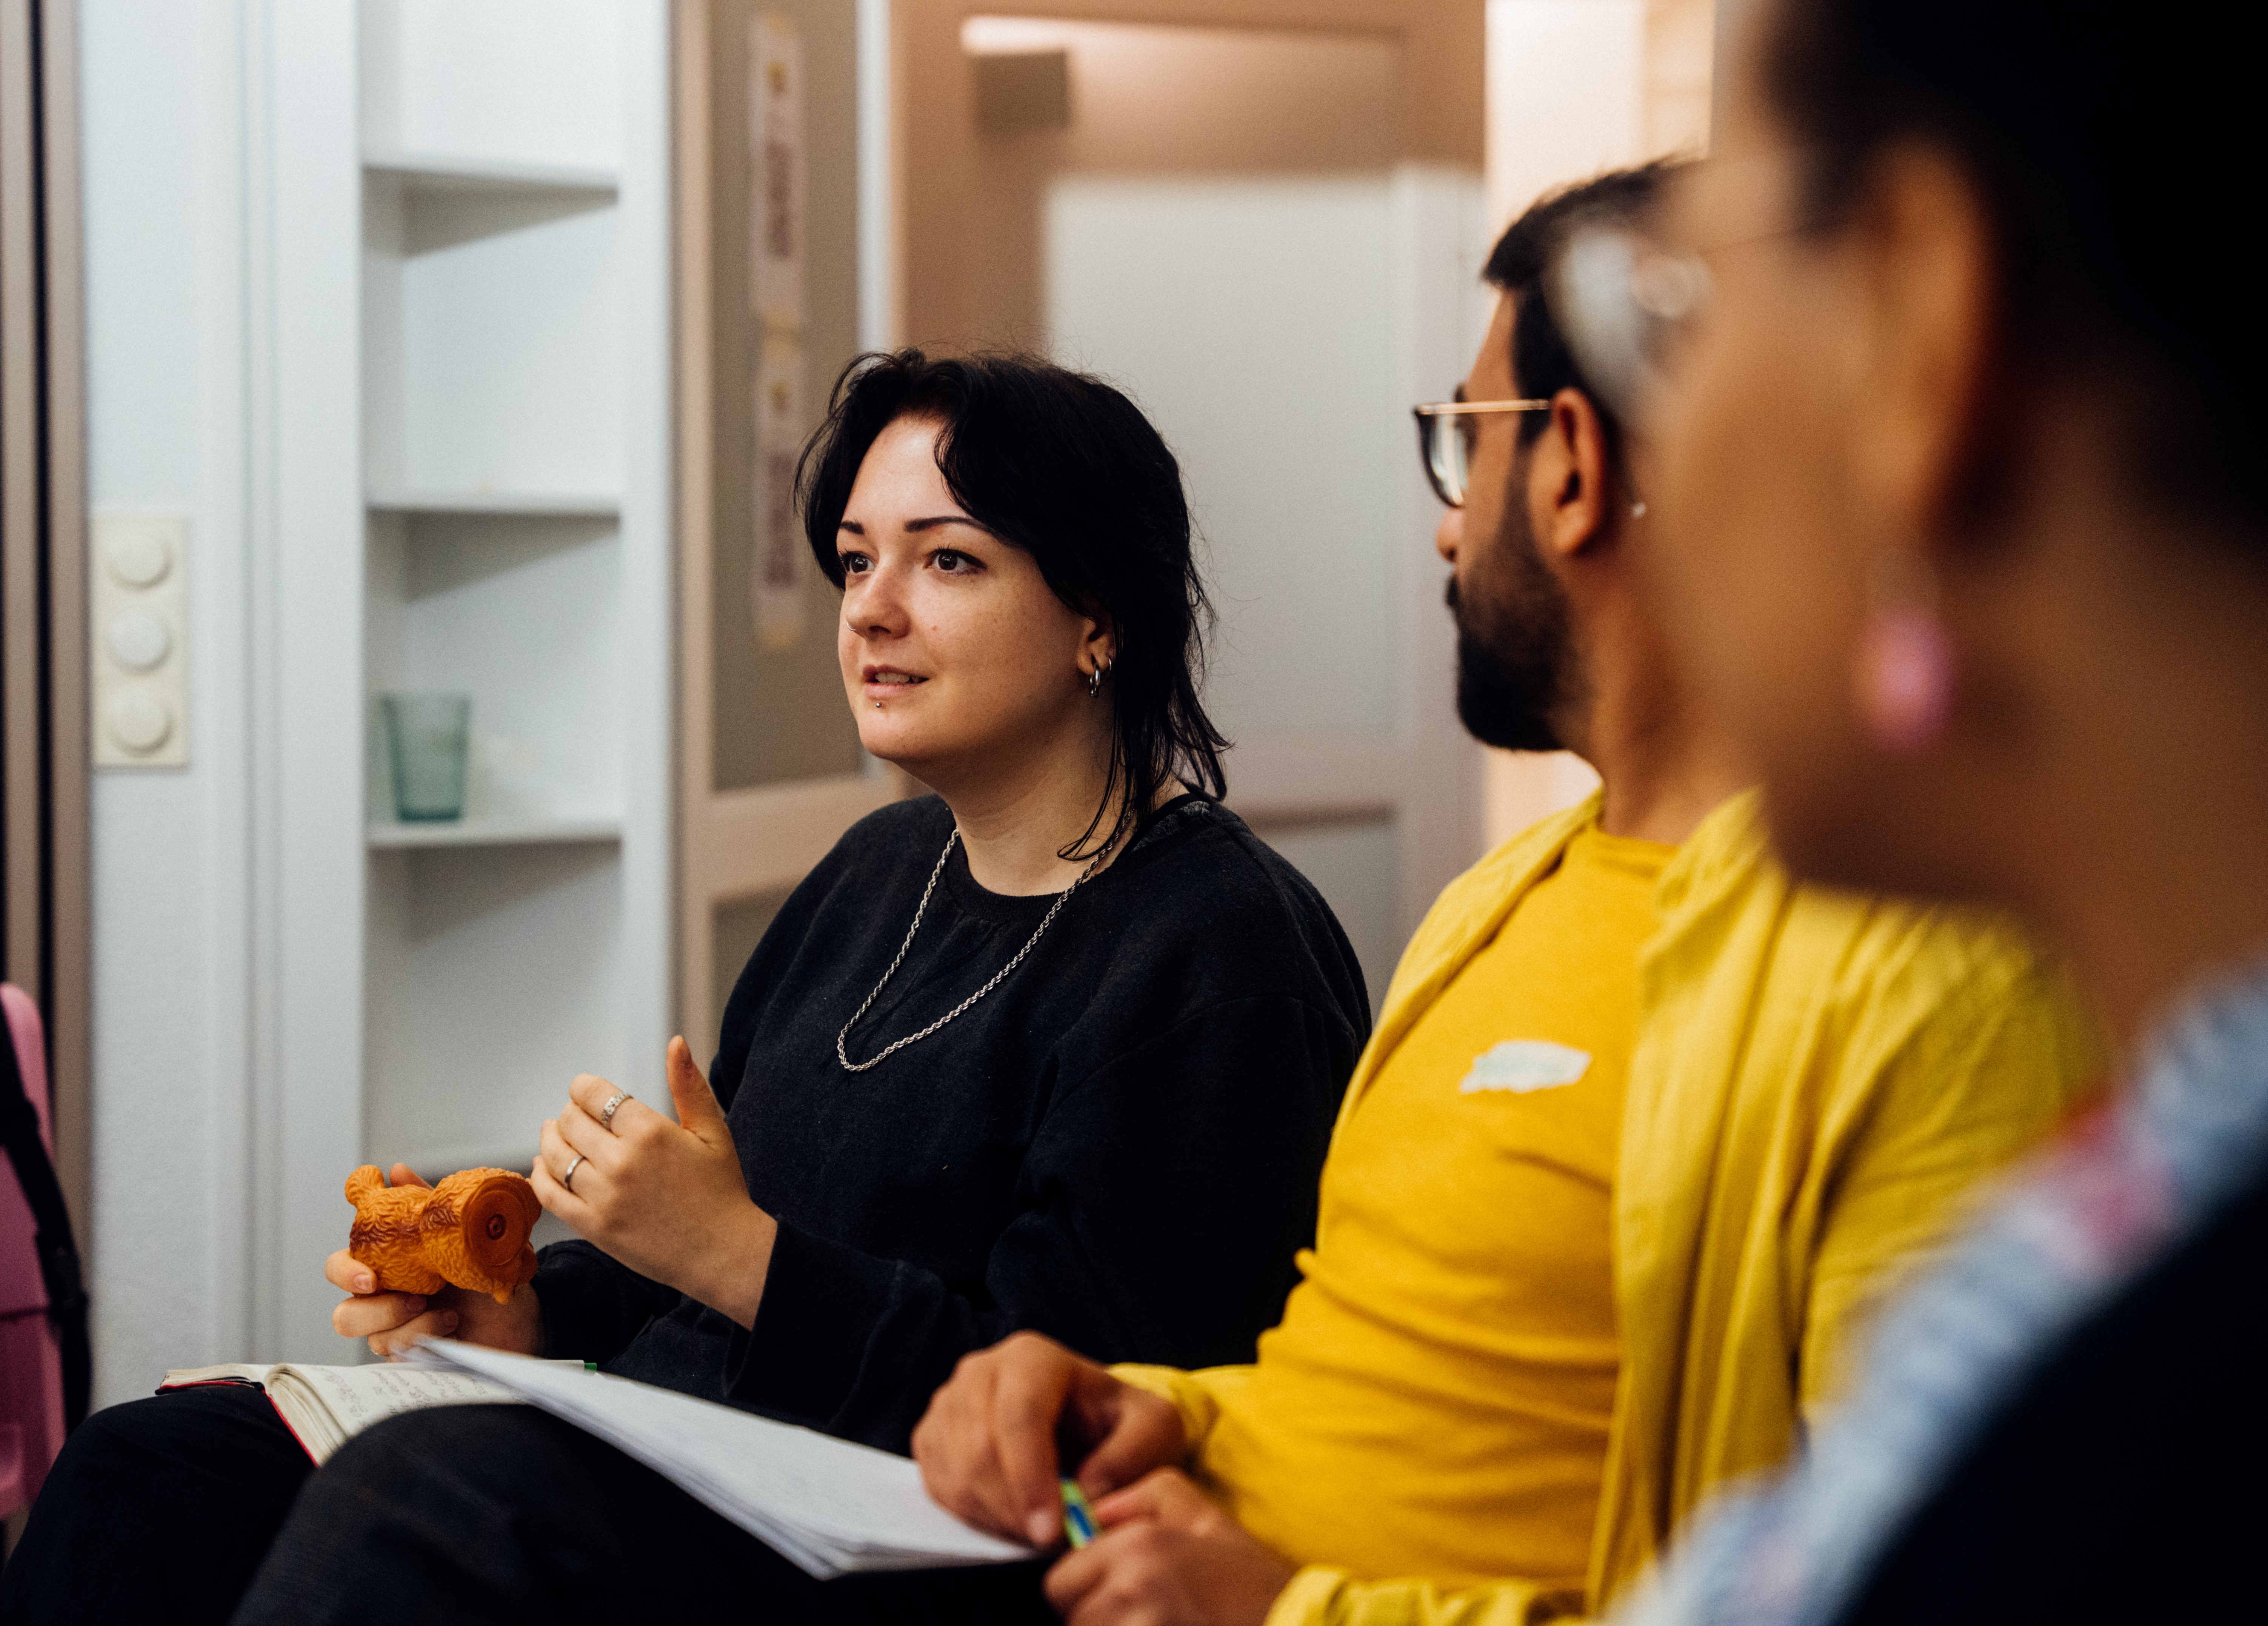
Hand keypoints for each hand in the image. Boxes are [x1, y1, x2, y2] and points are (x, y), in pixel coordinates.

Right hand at [328, 1164, 542, 1358]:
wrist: (520, 1313)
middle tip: (415, 1298)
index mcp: (386, 1268)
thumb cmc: (486, 1273)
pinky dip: (427, 1339)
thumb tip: (397, 1170)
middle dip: (375, 1309)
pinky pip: (399, 1356)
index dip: (345, 1272)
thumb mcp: (461, 1234)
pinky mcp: (411, 1357)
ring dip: (408, 1325)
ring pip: (372, 1339)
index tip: (370, 1277)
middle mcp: (383, 1302)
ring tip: (447, 1314)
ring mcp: (395, 1332)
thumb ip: (427, 1205)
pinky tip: (453, 1329)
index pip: (340, 1268)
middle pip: (344, 1314)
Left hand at [532, 1037, 776, 1327]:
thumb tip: (675, 1042)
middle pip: (571, 1121)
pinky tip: (546, 1165)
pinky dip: (540, 1174)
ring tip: (556, 1133)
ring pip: (555, 1154)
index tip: (584, 1090)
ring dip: (551, 1138)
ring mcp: (604, 1196)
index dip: (583, 1087)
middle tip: (576, 1115)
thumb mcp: (713, 1131)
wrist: (722, 1253)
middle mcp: (622, 1162)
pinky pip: (549, 1193)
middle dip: (570, 1112)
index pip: (595, 1094)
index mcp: (651, 1132)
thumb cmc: (721, 1190)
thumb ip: (689, 1085)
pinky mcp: (593, 1226)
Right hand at [913, 1331, 1187, 1547]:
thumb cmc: (1119, 1424)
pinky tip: (1010, 1519)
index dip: (1031, 1478)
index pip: (1020, 1416)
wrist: (1086, 1424)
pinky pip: (939, 1486)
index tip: (1051, 1531)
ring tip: (1037, 1530)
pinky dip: (973, 1515)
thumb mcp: (1153, 1429)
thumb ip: (1131, 1456)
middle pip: (980, 1448)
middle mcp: (981, 1370)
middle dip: (1016, 1508)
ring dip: (997, 1517)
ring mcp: (949, 1402)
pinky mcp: (931, 1436)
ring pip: (957, 1473)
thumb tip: (1085, 1494)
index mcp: (1033, 1358)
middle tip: (1050, 1542)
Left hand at [1046, 1469, 1295, 1625]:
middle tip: (1145, 1615)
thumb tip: (1092, 1512)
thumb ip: (1146, 1498)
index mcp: (1140, 1547)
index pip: (1060, 1582)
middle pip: (1071, 1618)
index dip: (1084, 1592)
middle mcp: (1133, 1588)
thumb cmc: (1255, 1588)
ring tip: (1160, 1623)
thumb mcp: (1207, 1521)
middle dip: (1098, 1619)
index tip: (1117, 1596)